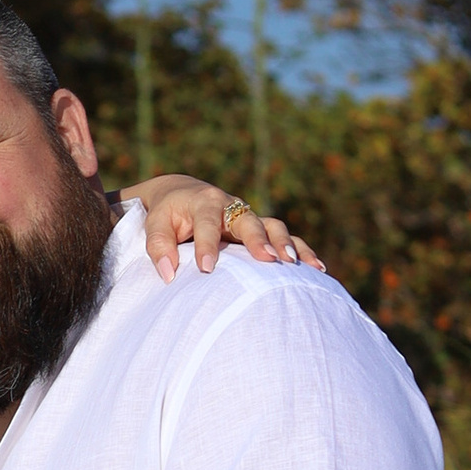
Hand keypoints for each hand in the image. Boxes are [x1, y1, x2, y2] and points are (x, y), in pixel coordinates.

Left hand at [126, 174, 319, 278]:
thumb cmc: (167, 215)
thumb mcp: (154, 226)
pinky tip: (316, 268)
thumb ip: (158, 247)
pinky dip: (301, 250)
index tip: (205, 269)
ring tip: (295, 265)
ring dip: (286, 244)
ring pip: (273, 226)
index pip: (207, 223)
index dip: (206, 245)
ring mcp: (248, 217)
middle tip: (270, 260)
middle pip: (249, 220)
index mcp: (204, 202)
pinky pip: (285, 237)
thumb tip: (168, 274)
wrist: (182, 195)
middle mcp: (231, 207)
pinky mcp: (259, 229)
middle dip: (259, 240)